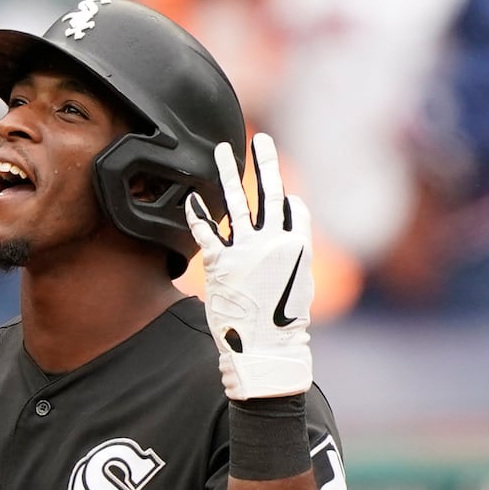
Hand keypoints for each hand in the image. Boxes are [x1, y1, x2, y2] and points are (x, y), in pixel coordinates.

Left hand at [185, 132, 313, 399]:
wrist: (267, 349)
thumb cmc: (282, 326)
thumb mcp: (298, 289)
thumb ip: (294, 260)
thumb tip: (292, 247)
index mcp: (297, 247)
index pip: (293, 209)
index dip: (285, 196)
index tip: (278, 183)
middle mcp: (274, 242)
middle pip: (269, 193)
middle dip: (265, 164)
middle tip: (261, 140)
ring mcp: (247, 250)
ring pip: (238, 202)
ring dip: (229, 174)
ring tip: (222, 151)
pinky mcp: (221, 263)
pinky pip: (207, 231)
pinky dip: (197, 213)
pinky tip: (190, 196)